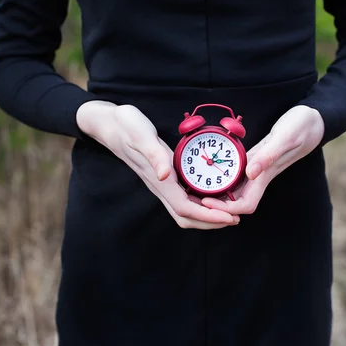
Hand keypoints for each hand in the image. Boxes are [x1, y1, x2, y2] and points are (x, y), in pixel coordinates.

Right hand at [76, 101, 239, 228]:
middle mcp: (160, 186)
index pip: (185, 208)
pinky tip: (213, 195)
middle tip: (235, 218)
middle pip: (186, 217)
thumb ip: (154, 154)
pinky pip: (183, 197)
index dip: (208, 216)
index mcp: (158, 179)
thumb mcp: (141, 134)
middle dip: (211, 222)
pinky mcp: (163, 177)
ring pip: (184, 210)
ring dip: (207, 215)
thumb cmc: (126, 126)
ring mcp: (161, 183)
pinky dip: (200, 203)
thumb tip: (165, 175)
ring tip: (228, 212)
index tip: (229, 217)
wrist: (110, 124)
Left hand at [201, 105, 323, 214]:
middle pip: (238, 202)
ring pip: (237, 190)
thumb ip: (268, 155)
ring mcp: (259, 168)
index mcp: (266, 174)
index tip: (206, 202)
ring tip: (196, 191)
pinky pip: (238, 175)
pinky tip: (211, 173)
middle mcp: (261, 175)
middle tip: (193, 200)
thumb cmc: (302, 126)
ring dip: (219, 195)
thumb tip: (251, 174)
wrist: (315, 119)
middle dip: (217, 206)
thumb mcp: (285, 137)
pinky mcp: (257, 158)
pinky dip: (224, 178)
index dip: (226, 209)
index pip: (245, 205)